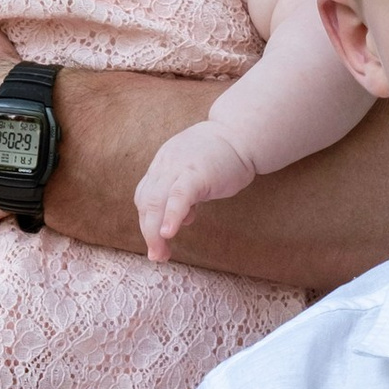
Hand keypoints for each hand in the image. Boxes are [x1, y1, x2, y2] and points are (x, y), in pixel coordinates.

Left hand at [137, 119, 256, 261]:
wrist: (242, 133)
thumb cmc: (223, 155)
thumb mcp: (196, 172)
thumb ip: (185, 193)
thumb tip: (183, 218)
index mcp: (163, 165)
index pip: (146, 196)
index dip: (147, 221)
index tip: (157, 242)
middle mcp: (165, 165)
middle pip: (146, 202)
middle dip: (148, 232)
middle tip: (157, 256)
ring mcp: (178, 168)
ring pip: (155, 202)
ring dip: (154, 232)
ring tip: (161, 253)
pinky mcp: (196, 173)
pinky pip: (178, 197)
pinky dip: (171, 216)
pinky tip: (168, 233)